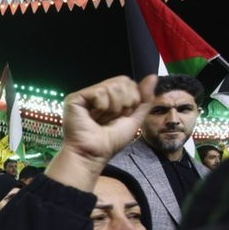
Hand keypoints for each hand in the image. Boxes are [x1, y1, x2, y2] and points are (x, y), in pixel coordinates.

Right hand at [46, 75, 155, 191]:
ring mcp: (85, 94)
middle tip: (110, 119)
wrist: (93, 153)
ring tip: (101, 120)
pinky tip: (92, 117)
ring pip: (112, 87)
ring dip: (113, 108)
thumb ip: (145, 99)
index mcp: (109, 96)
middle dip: (124, 104)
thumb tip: (153, 76)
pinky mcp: (75, 97)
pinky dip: (102, 108)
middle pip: (122, 82)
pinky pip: (100, 93)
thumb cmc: (111, 141)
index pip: (128, 82)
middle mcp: (97, 92)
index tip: (122, 116)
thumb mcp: (134, 119)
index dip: (132, 99)